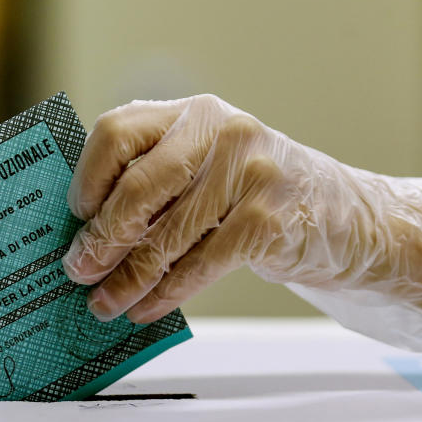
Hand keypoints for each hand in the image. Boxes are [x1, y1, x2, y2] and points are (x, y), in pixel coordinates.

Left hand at [62, 94, 421, 350]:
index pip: (119, 131)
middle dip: (102, 236)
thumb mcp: (209, 169)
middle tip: (78, 270)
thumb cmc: (259, 195)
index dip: (88, 177)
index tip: (75, 215)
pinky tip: (147, 308)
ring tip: (104, 304)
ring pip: (168, 234)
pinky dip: (167, 293)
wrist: (346, 217)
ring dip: (128, 277)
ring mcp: (250, 173)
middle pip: (139, 185)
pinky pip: (201, 263)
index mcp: (194, 113)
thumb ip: (158, 183)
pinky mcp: (269, 219)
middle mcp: (222, 132)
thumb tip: (87, 233)